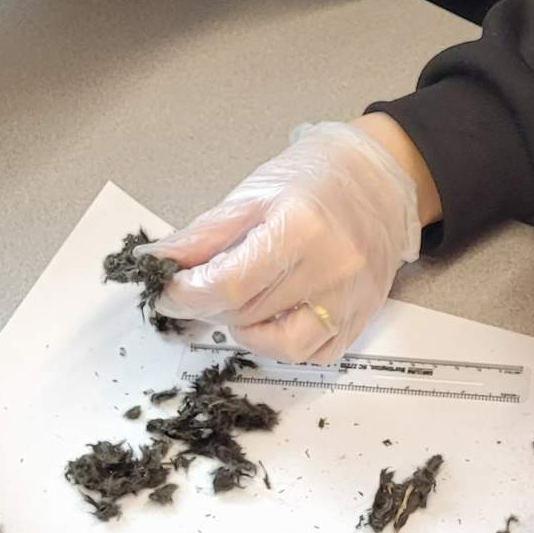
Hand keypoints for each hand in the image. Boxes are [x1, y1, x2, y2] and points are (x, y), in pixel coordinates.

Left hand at [164, 117, 433, 363]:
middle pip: (247, 313)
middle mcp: (331, 269)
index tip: (167, 292)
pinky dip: (284, 343)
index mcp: (300, 228)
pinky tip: (275, 315)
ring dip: (247, 330)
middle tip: (204, 286)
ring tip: (243, 302)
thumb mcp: (251, 195)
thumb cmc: (313, 178)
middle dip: (211, 306)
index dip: (185, 295)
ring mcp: (351, 298)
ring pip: (280, 345)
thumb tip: (155, 263)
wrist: (378, 178)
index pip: (228, 284)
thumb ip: (203, 236)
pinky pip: (314, 353)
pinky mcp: (362, 317)